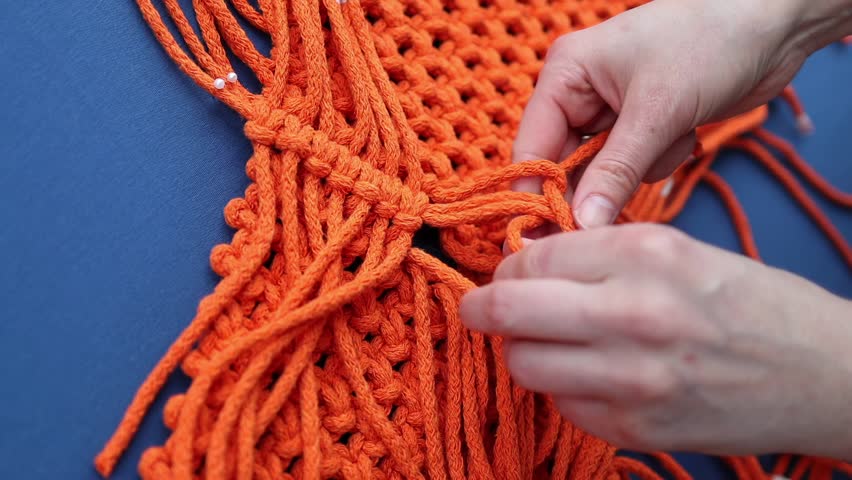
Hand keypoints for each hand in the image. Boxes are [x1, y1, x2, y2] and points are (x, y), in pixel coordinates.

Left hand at [460, 224, 851, 457]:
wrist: (821, 374)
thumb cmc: (750, 302)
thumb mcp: (678, 249)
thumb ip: (598, 252)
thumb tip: (526, 260)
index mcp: (644, 254)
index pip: (531, 257)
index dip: (509, 265)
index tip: (509, 272)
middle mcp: (632, 314)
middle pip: (509, 311)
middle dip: (482, 307)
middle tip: (479, 308)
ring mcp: (632, 379)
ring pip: (523, 364)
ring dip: (522, 350)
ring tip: (546, 341)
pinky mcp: (634, 427)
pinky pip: (560, 404)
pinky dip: (561, 387)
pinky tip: (588, 373)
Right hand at [513, 0, 851, 228]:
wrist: (775, 23)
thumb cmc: (710, 42)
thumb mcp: (656, 111)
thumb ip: (614, 173)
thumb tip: (582, 226)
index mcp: (565, 75)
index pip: (532, 148)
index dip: (535, 195)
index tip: (541, 241)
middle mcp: (579, 94)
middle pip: (564, 166)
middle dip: (596, 186)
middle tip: (609, 218)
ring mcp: (611, 111)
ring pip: (603, 172)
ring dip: (639, 169)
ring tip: (673, 136)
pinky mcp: (643, 126)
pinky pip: (634, 167)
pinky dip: (660, 160)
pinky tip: (685, 132)